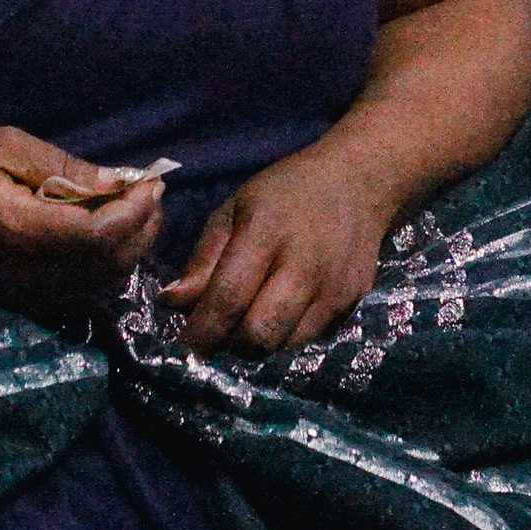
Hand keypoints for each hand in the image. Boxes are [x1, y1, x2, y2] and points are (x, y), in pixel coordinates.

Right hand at [0, 127, 167, 324]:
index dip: (134, 211)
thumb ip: (64, 167)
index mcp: (19, 229)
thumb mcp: (8, 146)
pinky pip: (86, 291)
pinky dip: (109, 265)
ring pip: (103, 283)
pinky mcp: (27, 301)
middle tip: (152, 195)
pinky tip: (108, 236)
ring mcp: (27, 294)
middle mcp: (27, 273)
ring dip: (131, 248)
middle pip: (109, 264)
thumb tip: (118, 182)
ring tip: (136, 211)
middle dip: (143, 228)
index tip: (152, 182)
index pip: (97, 235)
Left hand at [163, 148, 397, 355]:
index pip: (228, 298)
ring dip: (256, 344)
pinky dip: (284, 336)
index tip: (184, 343)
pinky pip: (308, 339)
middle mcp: (305, 266)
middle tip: (216, 334)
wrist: (359, 183)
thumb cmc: (286, 192)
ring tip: (245, 320)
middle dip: (229, 345)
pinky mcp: (351, 304)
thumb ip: (204, 260)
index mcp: (267, 233)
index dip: (201, 330)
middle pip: (260, 335)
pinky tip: (278, 311)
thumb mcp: (235, 209)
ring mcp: (334, 289)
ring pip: (283, 346)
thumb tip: (171, 304)